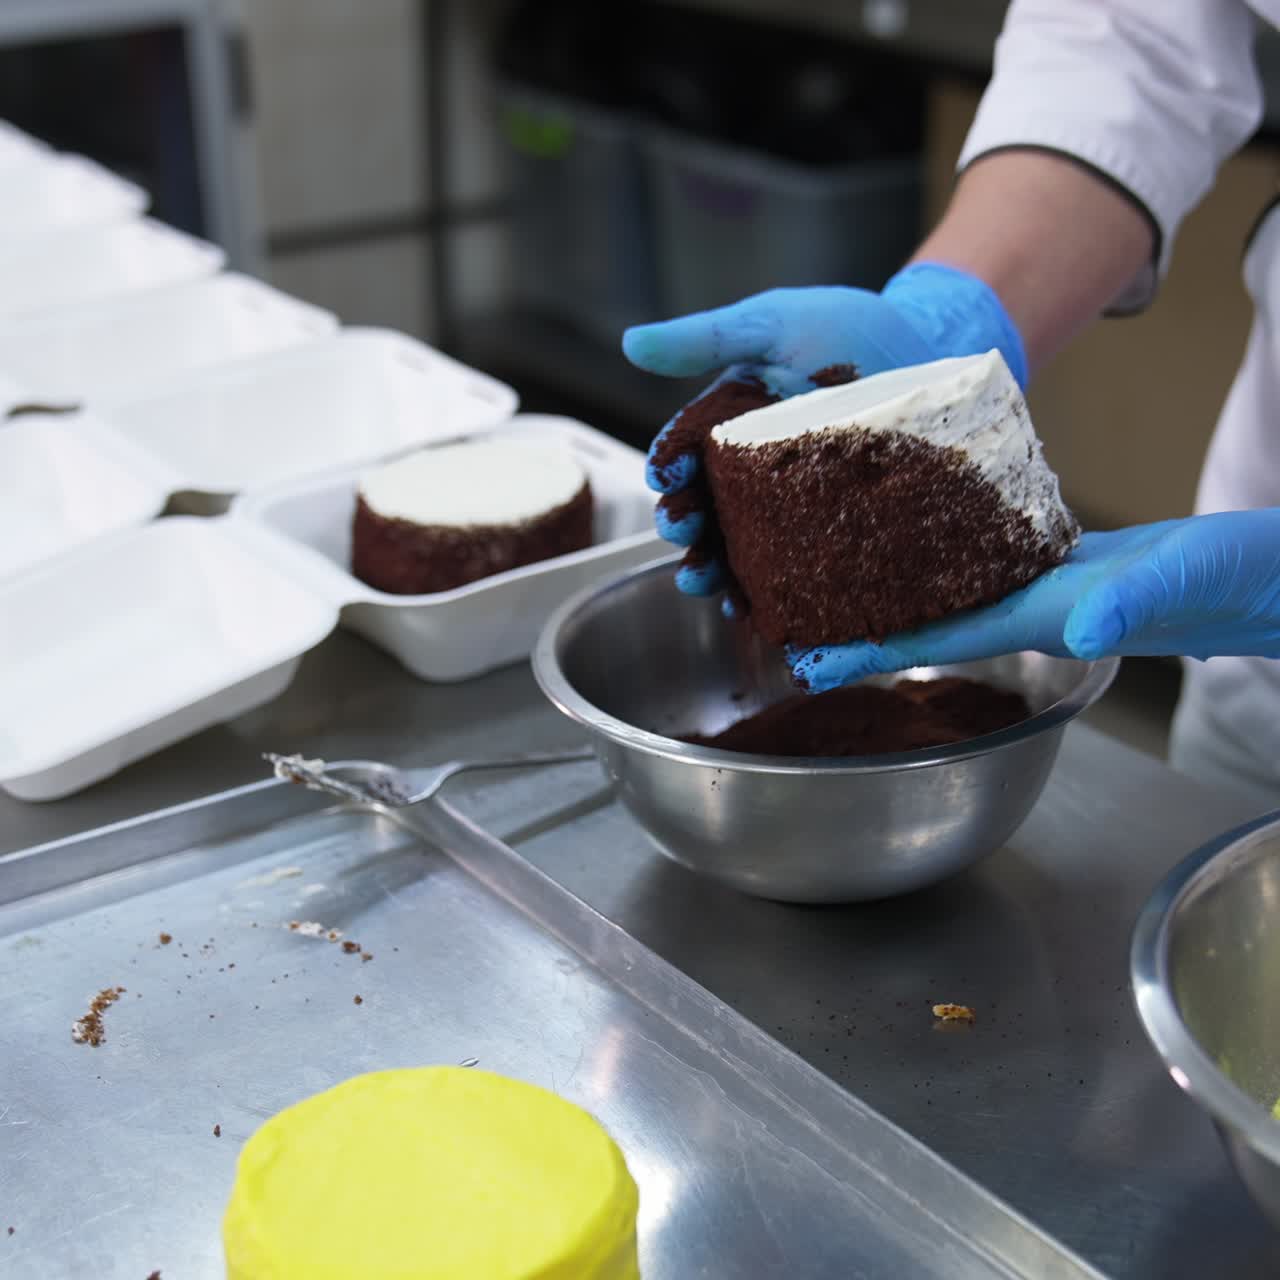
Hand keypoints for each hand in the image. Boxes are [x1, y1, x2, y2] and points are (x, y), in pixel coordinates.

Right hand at [621, 262, 1027, 597]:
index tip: (665, 478)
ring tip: (704, 585)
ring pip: (739, 552)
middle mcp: (754, 477)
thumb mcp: (775, 324)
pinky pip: (796, 575)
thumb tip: (629, 344)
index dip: (670, 471)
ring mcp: (794, 511)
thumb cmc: (854, 329)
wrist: (940, 351)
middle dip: (685, 529)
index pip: (685, 458)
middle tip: (681, 533)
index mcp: (729, 428)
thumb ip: (706, 339)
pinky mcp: (835, 538)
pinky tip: (753, 612)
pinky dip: (769, 597)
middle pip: (704, 513)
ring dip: (714, 572)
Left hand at [788, 511, 1279, 690]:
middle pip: (928, 622)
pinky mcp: (1074, 564)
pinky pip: (994, 561)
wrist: (1279, 581)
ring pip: (956, 593)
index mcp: (1045, 618)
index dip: (871, 650)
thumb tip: (1078, 630)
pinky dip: (953, 553)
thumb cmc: (1246, 582)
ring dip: (899, 591)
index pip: (936, 639)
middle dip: (863, 626)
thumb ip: (1131, 605)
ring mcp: (1052, 590)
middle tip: (795, 617)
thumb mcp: (1187, 583)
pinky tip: (930, 538)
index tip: (806, 656)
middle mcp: (1036, 611)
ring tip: (841, 577)